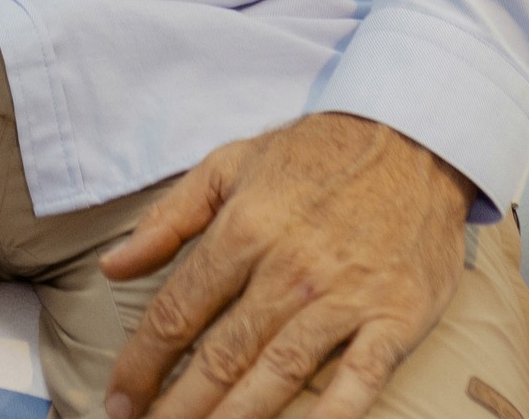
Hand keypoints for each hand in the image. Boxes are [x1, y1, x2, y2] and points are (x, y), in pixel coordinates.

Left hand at [100, 115, 475, 418]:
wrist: (414, 138)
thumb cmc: (317, 155)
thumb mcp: (232, 163)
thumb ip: (170, 218)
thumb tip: (114, 264)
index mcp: (245, 228)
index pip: (178, 311)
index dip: (142, 363)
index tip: (119, 399)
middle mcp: (290, 268)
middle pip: (221, 355)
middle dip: (178, 407)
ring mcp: (345, 297)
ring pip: (278, 375)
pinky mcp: (395, 317)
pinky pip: (358, 382)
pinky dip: (330, 418)